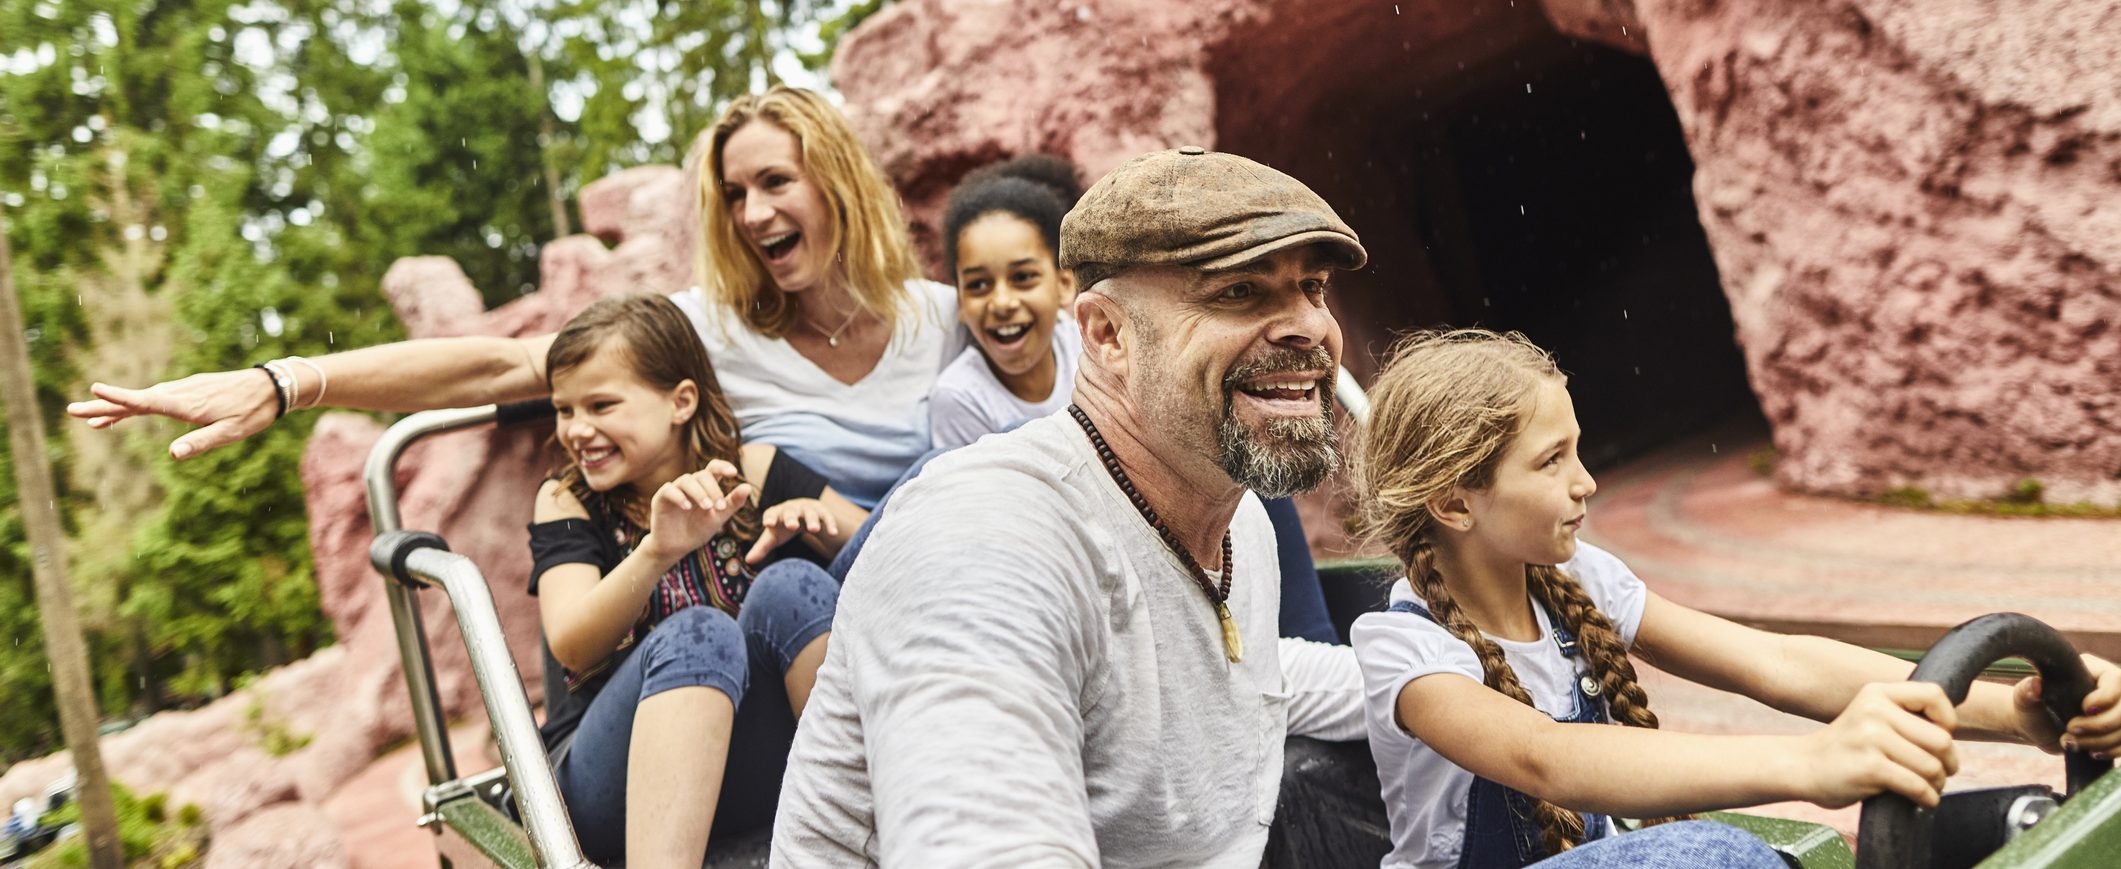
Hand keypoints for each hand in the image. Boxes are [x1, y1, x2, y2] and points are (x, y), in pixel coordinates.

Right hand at [66, 369, 278, 459]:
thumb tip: (173, 454)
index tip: (94, 391)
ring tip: (92, 421)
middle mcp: (180, 393)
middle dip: (104, 406)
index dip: (119, 398)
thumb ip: (201, 442)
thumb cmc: (253, 412)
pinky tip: (128, 412)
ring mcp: (184, 389)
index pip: (146, 401)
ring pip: (144, 399)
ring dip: (117, 408)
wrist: (273, 386)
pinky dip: (137, 404)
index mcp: (186, 404)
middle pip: (136, 401)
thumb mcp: (230, 433)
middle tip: (72, 412)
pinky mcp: (189, 390)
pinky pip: (156, 397)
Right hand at [645, 461, 752, 563]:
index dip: (723, 466)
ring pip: (686, 480)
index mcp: (705, 486)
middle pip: (702, 475)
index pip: (713, 468)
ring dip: (699, 492)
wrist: (677, 547)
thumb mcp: (719, 517)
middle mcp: (690, 484)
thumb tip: (748, 487)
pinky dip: (679, 496)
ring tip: (707, 507)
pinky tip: (688, 507)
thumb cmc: (698, 530)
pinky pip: (669, 489)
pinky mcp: (660, 498)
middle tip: (719, 507)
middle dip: (713, 489)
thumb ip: (733, 503)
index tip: (733, 473)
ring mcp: (675, 489)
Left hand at [746, 498, 838, 563]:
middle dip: (791, 518)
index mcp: (776, 512)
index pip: (771, 513)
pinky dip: (830, 524)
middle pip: (790, 511)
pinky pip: (827, 516)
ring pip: (810, 513)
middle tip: (792, 526)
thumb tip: (748, 560)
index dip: (770, 518)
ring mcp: (808, 508)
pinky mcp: (822, 511)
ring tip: (814, 530)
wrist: (805, 513)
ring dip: (812, 520)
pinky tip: (833, 533)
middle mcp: (791, 508)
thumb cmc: (784, 526)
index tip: (768, 524)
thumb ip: (762, 547)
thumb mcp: (774, 536)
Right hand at [1798, 681, 1959, 808]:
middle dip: (1949, 762)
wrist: (1803, 766)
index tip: (1940, 737)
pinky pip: (1917, 786)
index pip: (1934, 694)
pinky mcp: (1870, 768)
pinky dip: (1927, 798)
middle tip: (1941, 772)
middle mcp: (1874, 710)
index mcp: (1877, 693)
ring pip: (1931, 766)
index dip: (1948, 719)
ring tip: (1928, 787)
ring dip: (1937, 784)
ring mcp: (1871, 738)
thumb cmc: (1847, 746)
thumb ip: (1903, 716)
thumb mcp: (1869, 715)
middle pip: (1940, 739)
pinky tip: (1922, 800)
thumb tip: (1950, 732)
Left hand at [2016, 653, 2120, 757]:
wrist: (2036, 729)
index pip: (2116, 680)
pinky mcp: (2117, 729)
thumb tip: (2034, 684)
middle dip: (2100, 725)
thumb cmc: (2030, 709)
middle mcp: (2109, 688)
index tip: (2084, 709)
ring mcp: (2115, 710)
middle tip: (2072, 729)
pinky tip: (2093, 752)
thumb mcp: (2025, 701)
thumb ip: (2026, 691)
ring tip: (2073, 742)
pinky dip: (2112, 751)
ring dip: (2102, 740)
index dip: (2105, 697)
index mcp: (2090, 670)